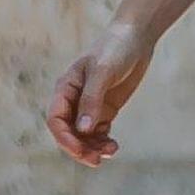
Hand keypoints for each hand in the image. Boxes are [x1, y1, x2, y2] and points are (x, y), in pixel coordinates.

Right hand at [45, 19, 154, 166]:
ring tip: (110, 152)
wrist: (137, 35)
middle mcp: (74, 99)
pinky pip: (98, 132)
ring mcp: (90, 105)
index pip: (56, 120)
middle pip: (69, 132)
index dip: (64, 138)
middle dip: (80, 148)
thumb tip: (83, 130)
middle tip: (97, 160)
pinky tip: (113, 147)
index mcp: (66, 88)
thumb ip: (92, 99)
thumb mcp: (103, 71)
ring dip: (93, 148)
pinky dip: (103, 142)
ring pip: (84, 136)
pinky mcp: (105, 108)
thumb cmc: (116, 47)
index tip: (80, 151)